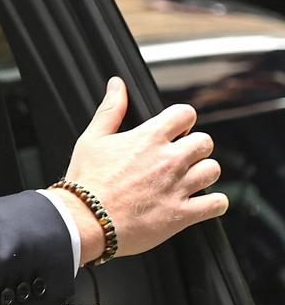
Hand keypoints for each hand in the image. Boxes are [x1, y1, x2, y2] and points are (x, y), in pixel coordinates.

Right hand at [51, 77, 227, 264]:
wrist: (86, 219)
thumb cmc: (87, 179)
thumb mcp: (93, 137)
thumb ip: (111, 109)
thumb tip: (117, 85)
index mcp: (149, 138)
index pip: (185, 114)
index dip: (182, 120)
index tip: (177, 129)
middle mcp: (168, 160)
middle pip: (205, 142)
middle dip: (194, 146)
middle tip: (180, 155)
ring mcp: (178, 187)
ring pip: (213, 170)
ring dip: (203, 172)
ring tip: (189, 178)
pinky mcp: (182, 214)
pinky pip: (217, 204)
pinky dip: (214, 202)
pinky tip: (201, 201)